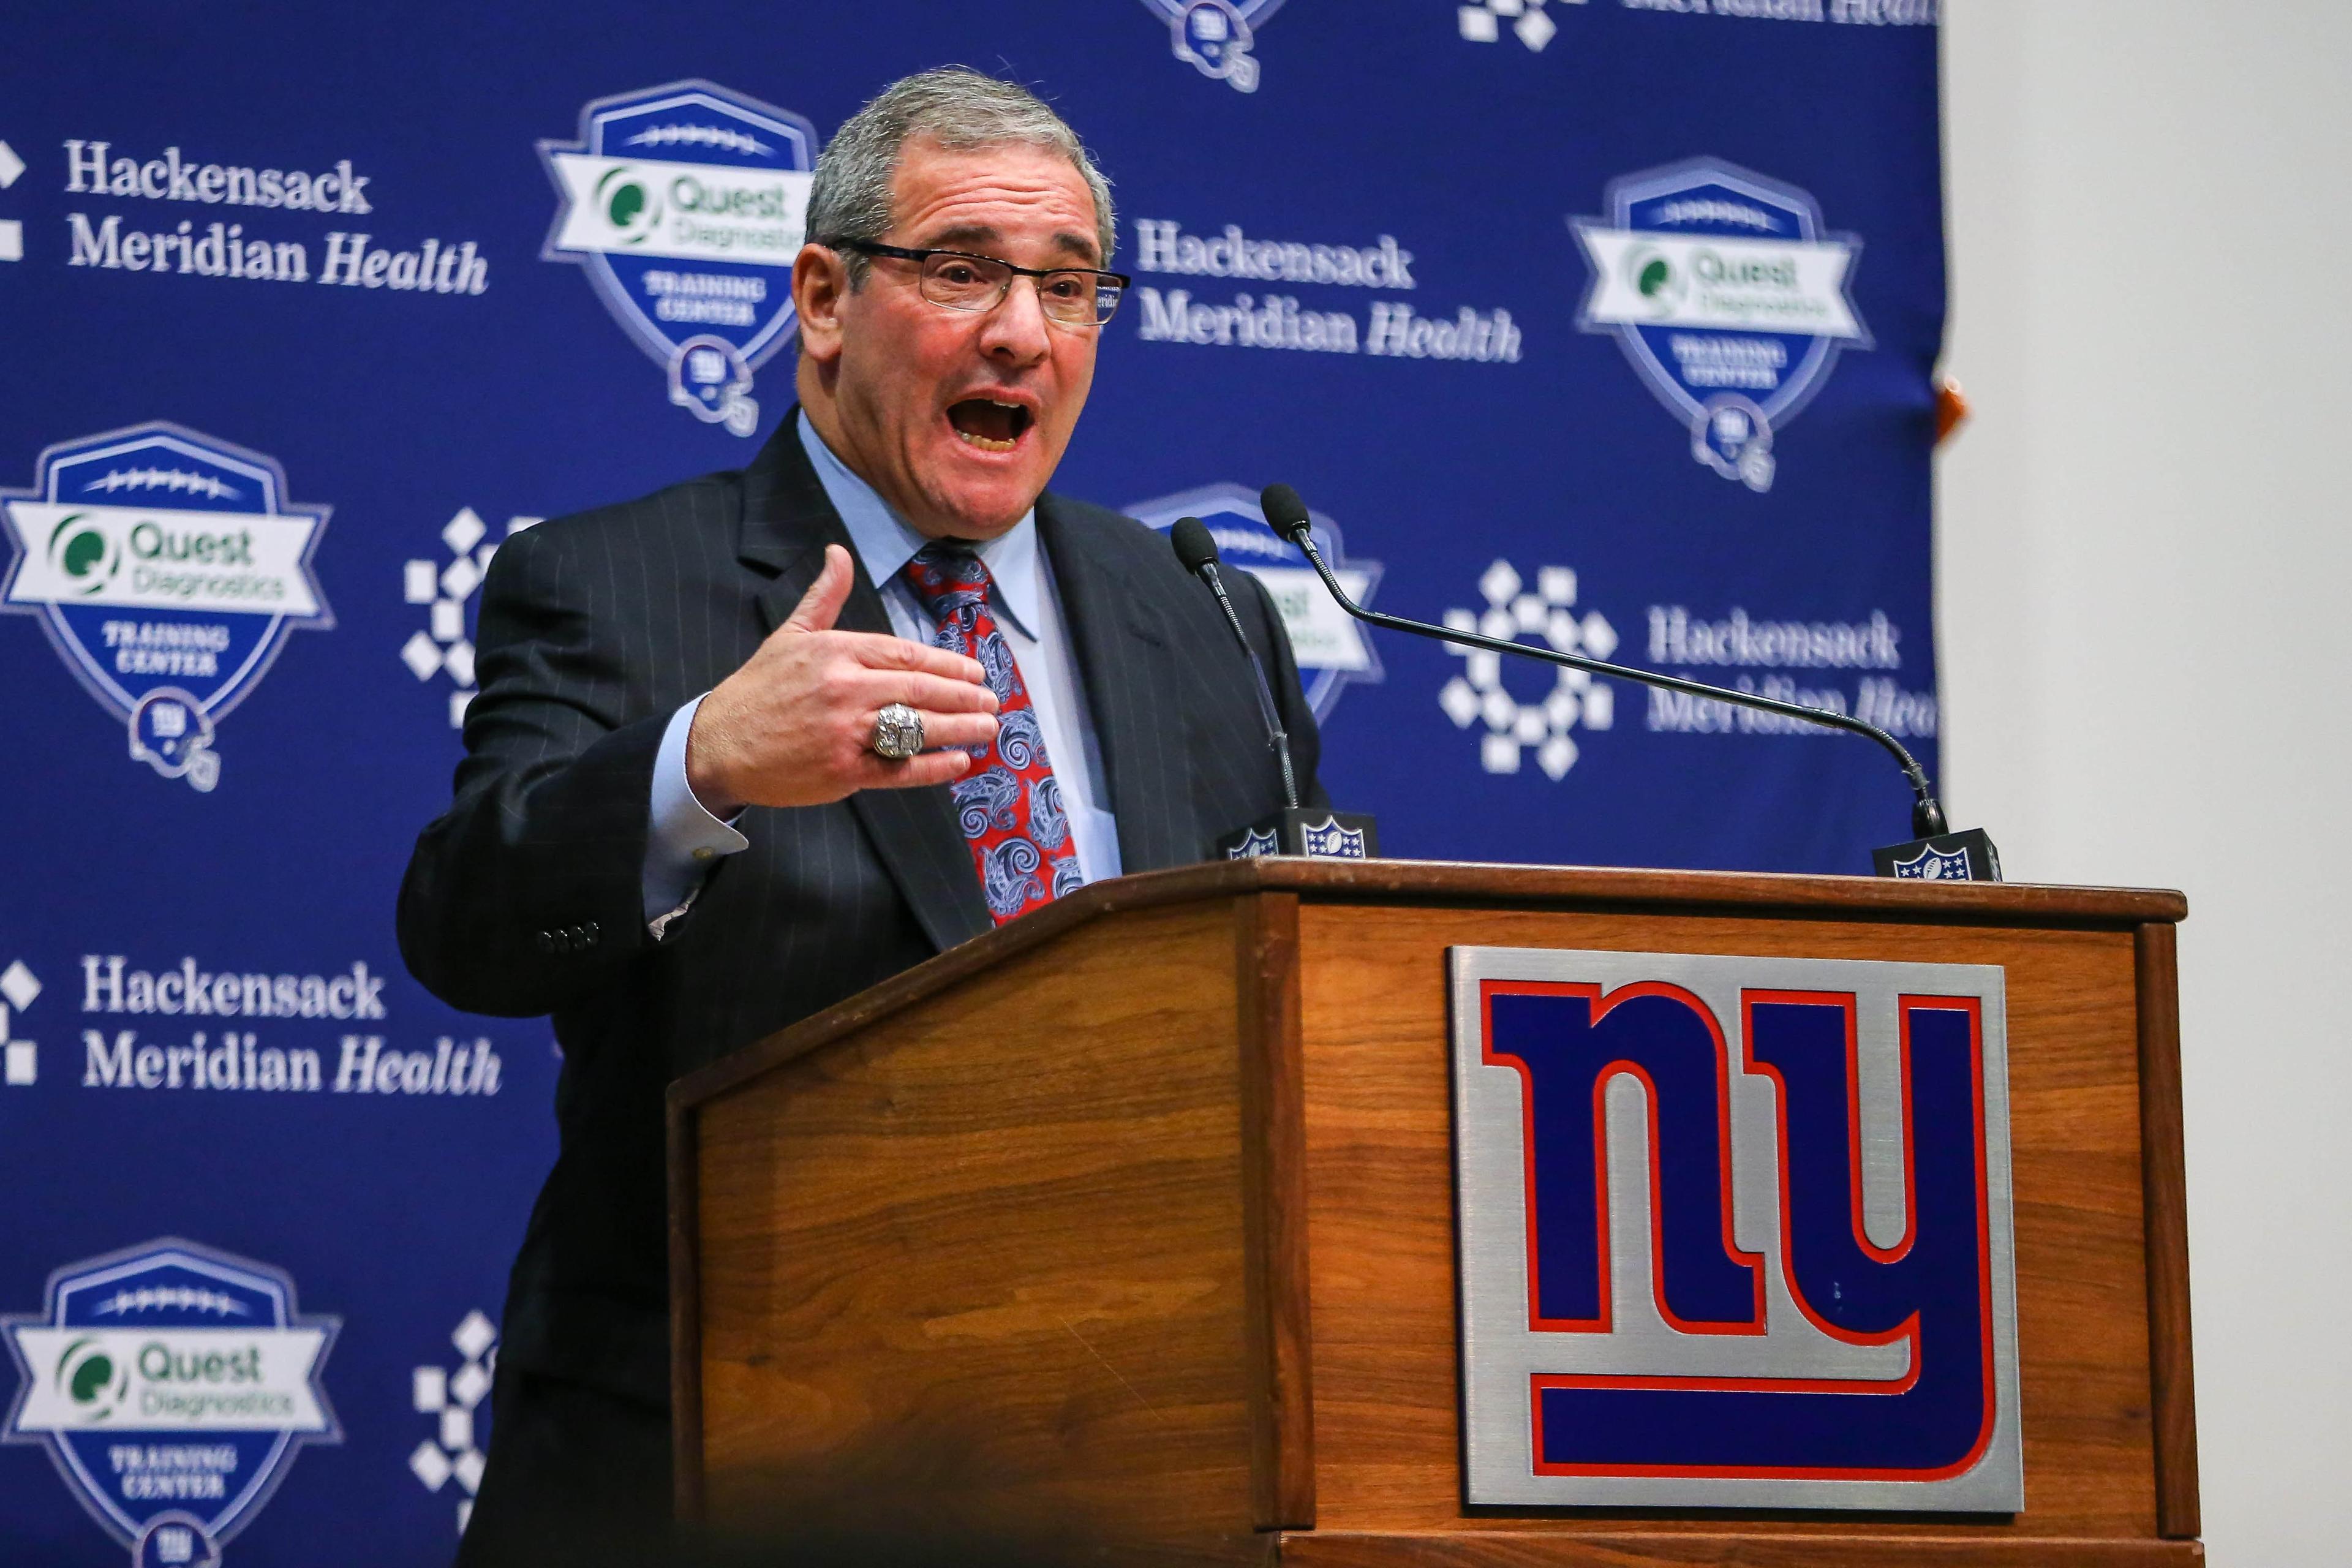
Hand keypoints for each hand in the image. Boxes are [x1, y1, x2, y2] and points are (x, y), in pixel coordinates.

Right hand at [685, 544, 997, 813]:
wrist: (717, 745)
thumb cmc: (759, 689)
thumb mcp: (790, 634)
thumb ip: (825, 596)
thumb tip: (838, 552)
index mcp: (836, 652)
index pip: (906, 653)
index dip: (947, 664)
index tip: (975, 671)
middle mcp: (845, 689)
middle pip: (920, 689)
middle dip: (963, 695)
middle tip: (991, 699)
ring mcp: (846, 732)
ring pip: (917, 728)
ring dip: (960, 728)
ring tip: (988, 727)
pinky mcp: (843, 771)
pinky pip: (900, 769)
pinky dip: (934, 767)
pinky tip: (959, 762)